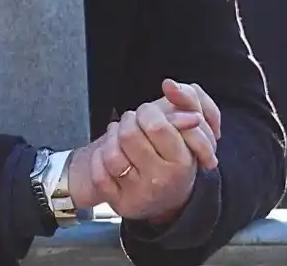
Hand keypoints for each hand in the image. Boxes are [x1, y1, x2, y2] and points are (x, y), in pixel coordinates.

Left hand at [68, 100, 205, 210]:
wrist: (164, 197)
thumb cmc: (173, 156)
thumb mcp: (188, 128)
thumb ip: (187, 101)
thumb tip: (169, 84)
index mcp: (182, 161)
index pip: (156, 125)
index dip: (146, 112)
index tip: (147, 113)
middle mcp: (162, 180)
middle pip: (129, 136)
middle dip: (127, 122)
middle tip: (131, 122)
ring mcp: (139, 193)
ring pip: (112, 155)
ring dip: (111, 139)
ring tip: (119, 136)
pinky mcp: (119, 202)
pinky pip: (99, 175)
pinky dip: (98, 160)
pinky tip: (107, 155)